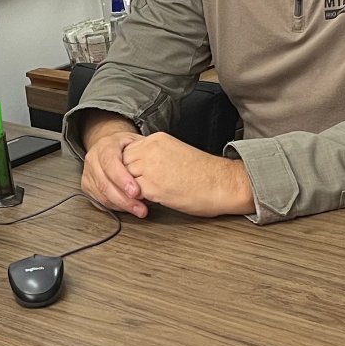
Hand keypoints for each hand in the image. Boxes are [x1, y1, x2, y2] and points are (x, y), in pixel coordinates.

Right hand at [80, 115, 148, 217]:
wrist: (110, 147)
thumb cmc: (126, 146)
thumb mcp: (137, 142)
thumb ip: (144, 153)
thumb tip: (160, 164)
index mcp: (105, 146)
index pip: (110, 162)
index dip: (122, 179)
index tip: (136, 191)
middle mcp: (93, 159)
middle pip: (105, 182)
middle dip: (123, 198)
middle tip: (140, 207)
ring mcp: (88, 173)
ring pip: (102, 194)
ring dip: (121, 206)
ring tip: (139, 210)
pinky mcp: (87, 186)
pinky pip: (100, 201)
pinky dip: (115, 207)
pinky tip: (128, 208)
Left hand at [121, 132, 253, 216]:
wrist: (224, 183)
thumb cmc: (207, 174)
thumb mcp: (176, 154)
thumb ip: (156, 158)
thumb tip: (141, 171)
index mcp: (158, 140)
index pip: (127, 151)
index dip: (126, 167)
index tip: (129, 178)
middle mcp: (151, 149)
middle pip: (120, 163)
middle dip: (121, 179)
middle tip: (126, 191)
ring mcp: (150, 167)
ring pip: (122, 178)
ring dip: (125, 191)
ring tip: (133, 200)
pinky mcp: (153, 186)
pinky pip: (131, 194)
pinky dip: (132, 201)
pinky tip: (142, 206)